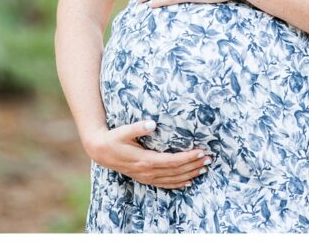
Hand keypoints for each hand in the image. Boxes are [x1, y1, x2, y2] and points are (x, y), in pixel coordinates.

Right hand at [83, 120, 211, 189]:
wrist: (100, 151)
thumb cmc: (112, 138)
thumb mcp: (123, 130)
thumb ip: (137, 127)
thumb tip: (153, 124)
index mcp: (144, 159)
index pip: (172, 161)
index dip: (188, 158)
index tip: (201, 152)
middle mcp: (147, 171)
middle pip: (176, 171)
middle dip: (194, 166)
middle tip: (209, 159)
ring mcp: (146, 177)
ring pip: (173, 179)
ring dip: (189, 175)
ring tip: (204, 169)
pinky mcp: (144, 178)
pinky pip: (165, 184)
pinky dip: (178, 184)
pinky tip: (188, 182)